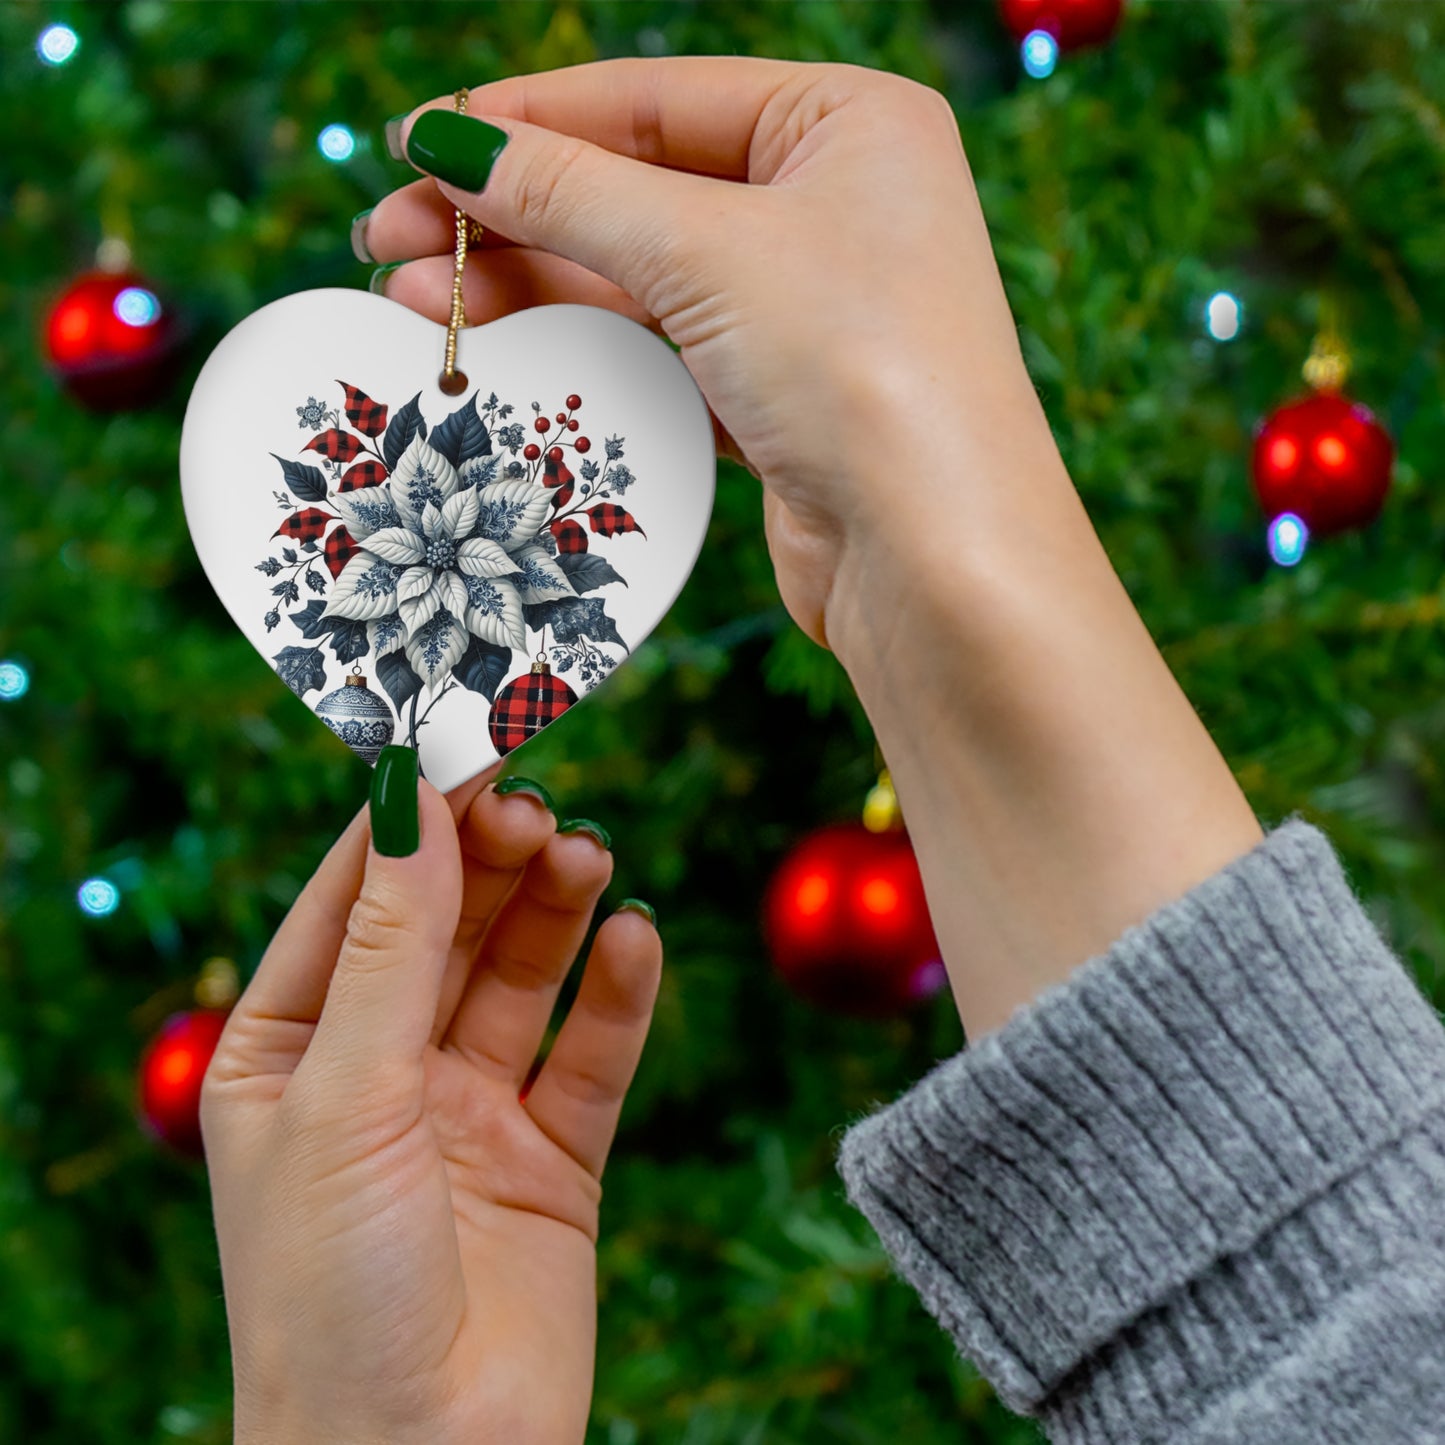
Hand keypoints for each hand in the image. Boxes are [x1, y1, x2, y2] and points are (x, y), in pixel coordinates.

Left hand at [201, 763, 660, 1444]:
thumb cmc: (331, 1294)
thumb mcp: (346, 1095)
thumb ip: (391, 945)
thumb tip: (410, 798)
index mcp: (290, 1052)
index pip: (352, 901)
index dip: (408, 821)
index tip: (464, 742)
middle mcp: (380, 1072)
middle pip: (447, 926)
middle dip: (490, 861)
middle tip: (538, 803)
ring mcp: (469, 1113)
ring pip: (521, 977)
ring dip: (555, 910)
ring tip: (588, 856)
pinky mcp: (552, 1159)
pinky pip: (591, 1055)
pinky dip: (617, 994)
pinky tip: (635, 940)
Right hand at [360, 56, 1043, 650]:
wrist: (936, 560)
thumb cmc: (860, 370)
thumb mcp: (706, 252)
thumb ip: (571, 191)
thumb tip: (450, 141)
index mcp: (848, 123)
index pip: (655, 99)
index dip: (526, 119)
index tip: (416, 141)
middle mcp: (834, 203)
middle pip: (637, 186)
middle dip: (509, 212)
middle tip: (388, 237)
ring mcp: (808, 304)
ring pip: (641, 274)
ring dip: (529, 283)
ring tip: (412, 299)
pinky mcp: (781, 394)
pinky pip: (662, 348)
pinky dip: (583, 347)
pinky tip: (501, 348)